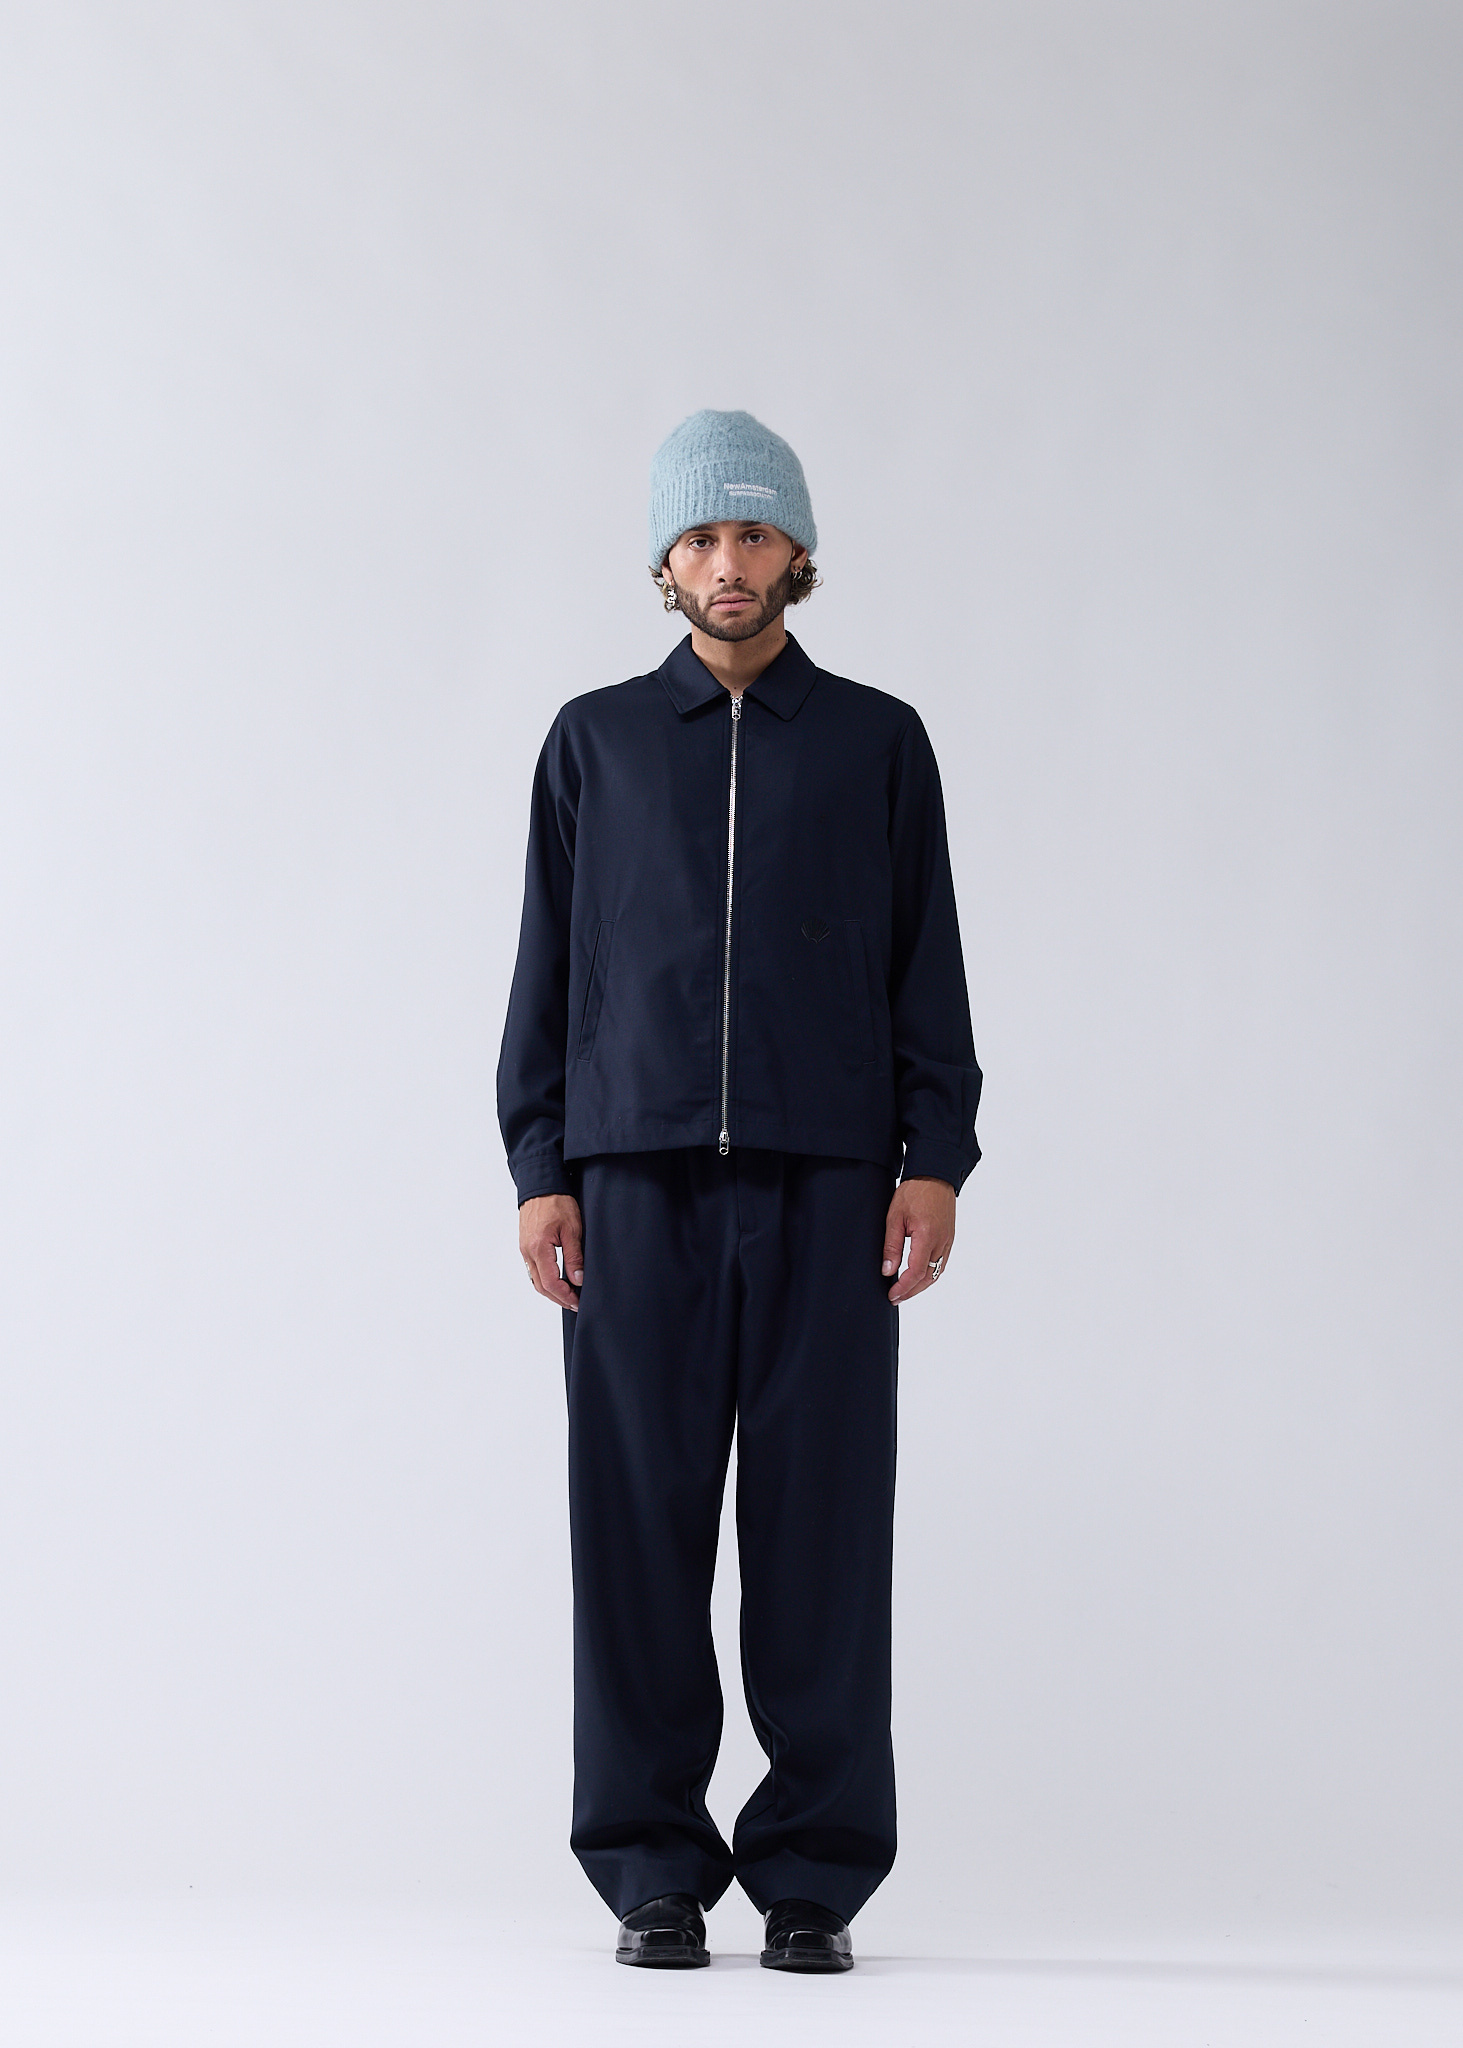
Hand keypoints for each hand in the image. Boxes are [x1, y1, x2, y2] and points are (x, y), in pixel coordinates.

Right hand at [519, 1193, 583, 1311]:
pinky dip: (545, 1280)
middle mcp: (528, 1252)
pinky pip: (533, 1270)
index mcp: (538, 1249)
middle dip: (558, 1298)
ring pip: (536, 1280)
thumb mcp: (572, 1229)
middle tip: (575, 1303)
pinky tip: (557, 1280)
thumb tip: (577, 1280)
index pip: (550, 1283)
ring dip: (551, 1291)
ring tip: (568, 1295)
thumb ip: (574, 1257)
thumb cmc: (556, 1203)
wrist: (541, 1186)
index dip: (565, 1296)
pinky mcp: (526, 1246)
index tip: (578, 1301)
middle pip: (541, 1286)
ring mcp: (525, 1250)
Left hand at [882, 1176, 955, 1303]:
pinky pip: (941, 1263)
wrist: (935, 1175)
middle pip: (928, 1277)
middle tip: (895, 1298)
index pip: (916, 1272)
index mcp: (927, 1237)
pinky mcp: (949, 1237)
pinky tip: (919, 1276)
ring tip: (905, 1290)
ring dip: (921, 1285)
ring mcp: (948, 1240)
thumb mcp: (895, 1217)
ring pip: (936, 1272)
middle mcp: (941, 1242)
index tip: (891, 1294)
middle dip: (911, 1291)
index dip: (903, 1287)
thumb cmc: (914, 1192)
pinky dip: (930, 1274)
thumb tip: (887, 1270)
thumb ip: (892, 1246)